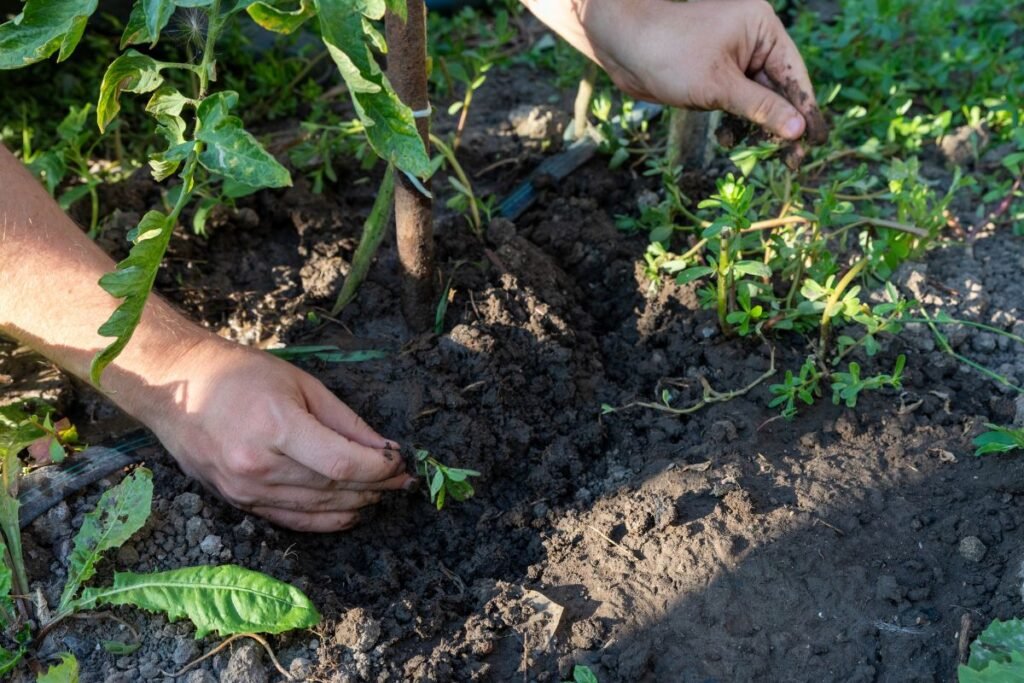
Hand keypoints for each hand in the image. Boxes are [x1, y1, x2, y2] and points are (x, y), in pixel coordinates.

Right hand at [140, 335, 415, 531]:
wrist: (174, 389)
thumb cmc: (239, 375)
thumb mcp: (300, 384)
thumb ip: (345, 421)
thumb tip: (384, 448)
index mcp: (275, 427)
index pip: (341, 462)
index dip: (379, 468)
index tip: (400, 461)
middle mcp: (258, 465)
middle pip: (332, 487)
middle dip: (375, 485)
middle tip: (402, 480)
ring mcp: (244, 489)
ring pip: (316, 508)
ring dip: (356, 503)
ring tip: (383, 493)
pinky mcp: (237, 502)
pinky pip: (291, 520)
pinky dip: (326, 520)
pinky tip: (351, 512)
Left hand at [585, 0, 826, 142]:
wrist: (620, 46)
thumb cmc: (669, 54)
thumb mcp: (719, 86)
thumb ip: (760, 108)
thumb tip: (798, 130)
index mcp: (762, 28)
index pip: (793, 74)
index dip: (805, 110)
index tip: (815, 142)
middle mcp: (752, 40)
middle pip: (779, 90)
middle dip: (782, 125)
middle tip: (792, 162)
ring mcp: (733, 58)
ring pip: (758, 100)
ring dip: (757, 128)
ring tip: (762, 156)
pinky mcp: (715, 75)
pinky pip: (737, 102)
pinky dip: (736, 123)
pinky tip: (729, 141)